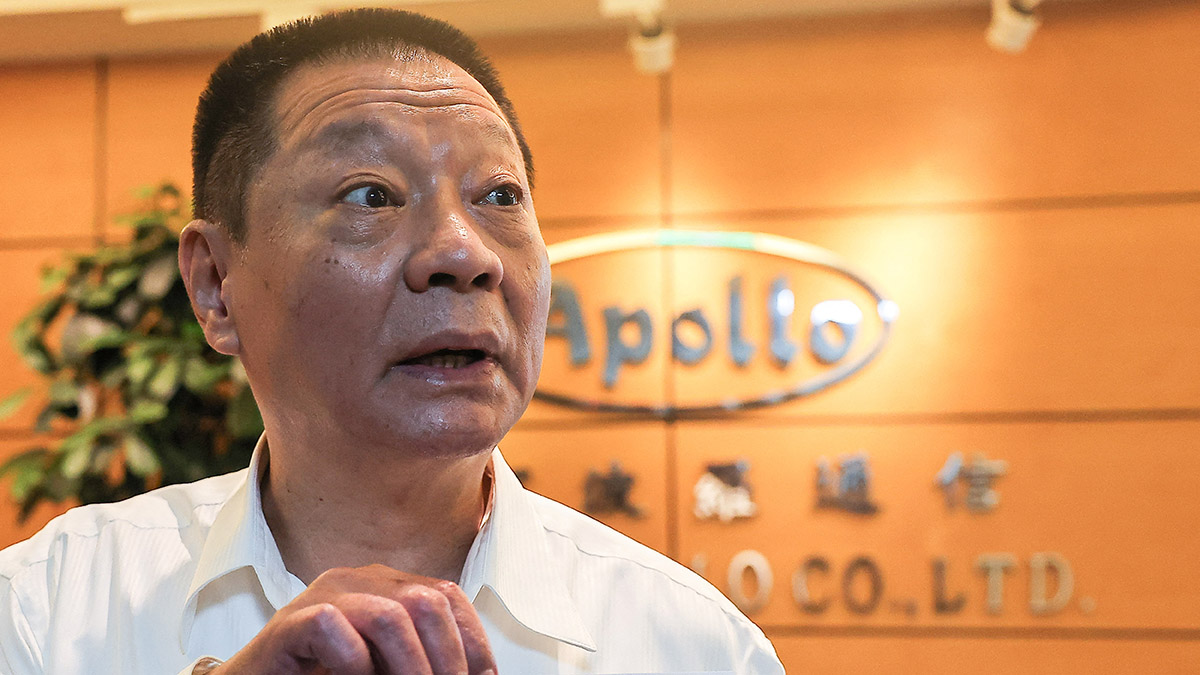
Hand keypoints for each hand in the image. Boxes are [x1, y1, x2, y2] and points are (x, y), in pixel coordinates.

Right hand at [213, 564, 495, 674]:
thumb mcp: (382, 665)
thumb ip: (417, 659)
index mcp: (386, 585)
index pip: (447, 597)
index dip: (471, 641)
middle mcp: (358, 580)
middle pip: (427, 602)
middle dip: (448, 658)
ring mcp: (322, 595)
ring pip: (389, 615)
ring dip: (410, 667)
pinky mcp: (290, 621)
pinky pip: (333, 626)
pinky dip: (354, 664)